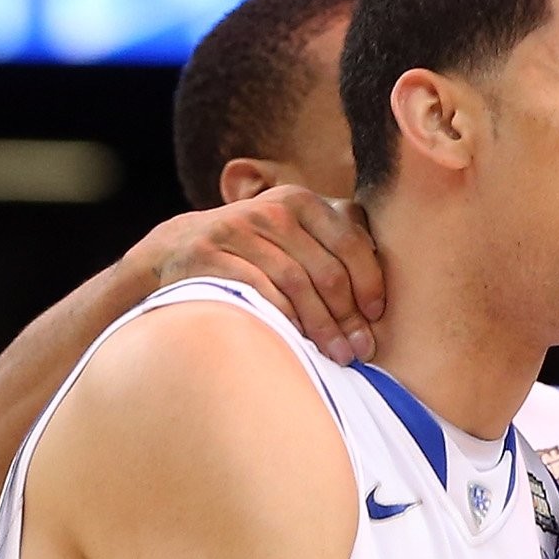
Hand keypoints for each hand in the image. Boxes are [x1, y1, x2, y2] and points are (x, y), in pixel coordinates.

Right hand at [130, 188, 386, 365]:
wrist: (174, 252)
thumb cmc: (252, 255)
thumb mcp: (291, 237)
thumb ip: (332, 246)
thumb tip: (385, 295)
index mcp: (299, 201)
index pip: (349, 242)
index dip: (370, 283)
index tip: (376, 317)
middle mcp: (270, 209)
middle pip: (325, 270)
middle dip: (348, 316)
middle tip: (360, 350)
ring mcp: (236, 230)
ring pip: (295, 284)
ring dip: (321, 327)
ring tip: (337, 356)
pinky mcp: (208, 255)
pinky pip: (258, 293)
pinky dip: (283, 321)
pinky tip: (297, 343)